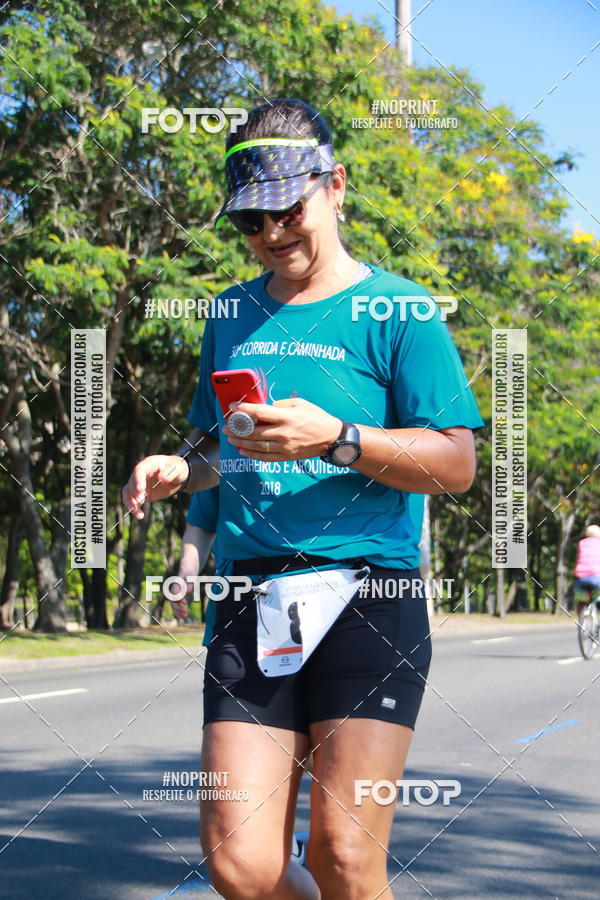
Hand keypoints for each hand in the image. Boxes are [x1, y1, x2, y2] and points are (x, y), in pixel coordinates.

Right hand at [122, 455, 188, 519]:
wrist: (177, 476)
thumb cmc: (178, 469)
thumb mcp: (179, 469)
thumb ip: (171, 473)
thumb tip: (162, 478)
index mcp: (150, 463)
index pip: (139, 470)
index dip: (138, 479)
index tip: (140, 489)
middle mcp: (141, 473)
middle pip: (132, 482)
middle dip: (134, 492)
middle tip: (141, 500)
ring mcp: (140, 483)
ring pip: (128, 492)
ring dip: (130, 502)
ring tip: (138, 512)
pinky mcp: (141, 493)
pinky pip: (133, 500)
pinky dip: (134, 508)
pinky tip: (140, 515)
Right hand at [168, 574, 193, 619]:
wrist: (187, 569)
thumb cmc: (189, 572)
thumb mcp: (191, 575)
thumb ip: (189, 583)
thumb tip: (188, 591)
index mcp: (176, 583)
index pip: (174, 592)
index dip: (178, 598)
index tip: (185, 603)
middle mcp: (174, 589)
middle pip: (172, 600)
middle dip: (178, 608)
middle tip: (185, 613)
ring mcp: (175, 593)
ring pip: (174, 604)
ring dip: (178, 611)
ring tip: (184, 616)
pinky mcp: (178, 596)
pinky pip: (177, 605)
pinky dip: (179, 610)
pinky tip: (183, 616)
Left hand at [222, 397, 341, 460]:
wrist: (331, 438)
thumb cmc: (316, 417)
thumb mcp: (300, 403)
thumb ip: (280, 405)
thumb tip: (264, 408)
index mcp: (286, 417)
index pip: (259, 413)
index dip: (242, 410)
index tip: (231, 407)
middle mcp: (283, 433)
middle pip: (253, 432)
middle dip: (237, 429)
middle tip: (227, 426)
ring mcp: (284, 447)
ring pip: (256, 446)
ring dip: (241, 442)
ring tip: (231, 438)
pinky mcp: (286, 456)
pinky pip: (265, 457)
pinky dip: (252, 455)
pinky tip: (243, 450)